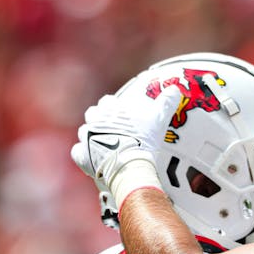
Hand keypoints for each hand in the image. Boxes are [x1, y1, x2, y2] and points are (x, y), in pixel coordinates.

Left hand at [71, 86, 182, 206]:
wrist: (128, 164)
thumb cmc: (143, 139)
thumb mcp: (159, 118)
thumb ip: (166, 103)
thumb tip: (175, 89)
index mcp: (110, 108)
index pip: (107, 101)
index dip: (113, 107)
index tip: (121, 114)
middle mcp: (94, 120)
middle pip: (93, 114)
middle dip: (100, 120)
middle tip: (112, 130)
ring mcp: (86, 137)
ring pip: (84, 132)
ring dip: (92, 137)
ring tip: (104, 145)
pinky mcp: (81, 155)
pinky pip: (78, 152)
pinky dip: (85, 155)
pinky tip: (94, 159)